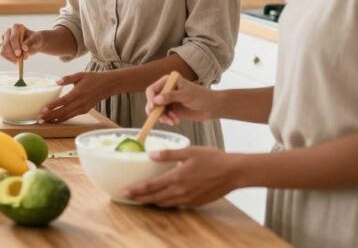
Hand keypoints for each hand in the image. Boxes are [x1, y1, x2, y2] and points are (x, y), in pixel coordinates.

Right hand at [0, 24, 46, 61]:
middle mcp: (8, 32)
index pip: (13, 37)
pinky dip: (9, 59)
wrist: (35, 44)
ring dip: (11, 57)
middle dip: (12, 53)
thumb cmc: (36, 39)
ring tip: (20, 60)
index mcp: (16, 27)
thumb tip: (24, 48)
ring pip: (3, 50)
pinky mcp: (4, 47)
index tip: (19, 53)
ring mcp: (5, 40)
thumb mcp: (37, 39)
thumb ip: (31, 42)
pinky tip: (17, 61)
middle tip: (19, 60)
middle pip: (6, 44)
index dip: (15, 46)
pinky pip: (3, 54)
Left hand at [38, 71, 114, 122]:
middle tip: (38, 119)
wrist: (107, 85)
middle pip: (62, 112)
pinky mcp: (84, 111)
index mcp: (77, 93)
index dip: (52, 106)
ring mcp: (82, 108)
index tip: (42, 110)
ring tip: (43, 121)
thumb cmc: (93, 78)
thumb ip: (68, 78)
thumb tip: (56, 82)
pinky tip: (54, 120)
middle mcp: (80, 102)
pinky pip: (71, 116)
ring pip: (66, 116)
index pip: (62, 101)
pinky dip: (62, 119)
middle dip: (50, 116)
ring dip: (54, 119)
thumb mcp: (80, 74)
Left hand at [123, 147, 242, 206]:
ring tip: (141, 199)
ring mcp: (188, 199)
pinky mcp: (195, 202)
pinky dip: (165, 203)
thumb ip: (168, 154)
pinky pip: (176, 205)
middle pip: (154, 198)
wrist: (234, 173)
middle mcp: (180, 192)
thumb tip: (150, 155)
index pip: (150, 186)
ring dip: (151, 202)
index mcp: (177, 178)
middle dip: (139, 198)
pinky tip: (162, 199)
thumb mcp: (189, 151)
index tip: (123, 191)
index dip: (135, 189)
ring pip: (164, 203)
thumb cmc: (213, 159)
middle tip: (126, 197)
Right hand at [144, 74, 217, 124]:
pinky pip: (164, 115)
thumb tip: (155, 100)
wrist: (212, 107)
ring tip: (172, 121)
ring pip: (157, 110)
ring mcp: (169, 100)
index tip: (153, 108)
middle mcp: (166, 90)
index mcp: (168, 82)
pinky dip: (167, 119)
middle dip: (156, 110)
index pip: (152, 89)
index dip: (150, 99)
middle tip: (160, 118)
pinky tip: (175, 121)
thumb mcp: (186, 95)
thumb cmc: (202, 96)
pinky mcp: (173, 109)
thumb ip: (170, 97)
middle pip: (153, 101)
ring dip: (163, 117)